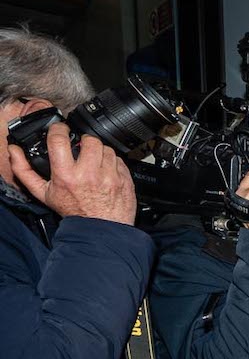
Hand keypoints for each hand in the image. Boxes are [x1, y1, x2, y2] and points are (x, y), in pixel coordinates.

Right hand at [8, 122, 135, 223]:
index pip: (59, 140)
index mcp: (67, 175)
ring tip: (94, 162)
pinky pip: (119, 160)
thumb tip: (14, 151)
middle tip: (82, 149)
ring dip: (100, 152)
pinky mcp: (124, 179)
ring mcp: (109, 176)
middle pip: (89, 140)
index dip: (58, 129)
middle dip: (84, 141)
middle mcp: (89, 173)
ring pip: (106, 149)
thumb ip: (25, 170)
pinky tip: (106, 172)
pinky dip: (113, 163)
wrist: (101, 228)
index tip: (60, 129)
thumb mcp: (43, 193)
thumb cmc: (73, 211)